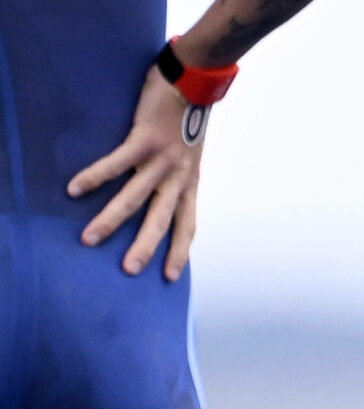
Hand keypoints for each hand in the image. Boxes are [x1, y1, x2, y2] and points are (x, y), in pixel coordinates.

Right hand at [68, 68, 205, 280]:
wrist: (194, 82)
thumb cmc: (188, 117)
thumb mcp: (190, 155)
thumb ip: (177, 175)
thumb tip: (162, 190)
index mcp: (190, 183)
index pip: (187, 226)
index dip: (179, 251)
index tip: (169, 275)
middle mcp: (179, 177)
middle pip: (161, 221)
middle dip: (145, 248)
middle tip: (128, 271)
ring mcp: (162, 160)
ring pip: (134, 198)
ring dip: (110, 220)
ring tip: (89, 238)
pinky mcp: (144, 140)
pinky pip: (116, 164)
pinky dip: (95, 177)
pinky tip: (74, 189)